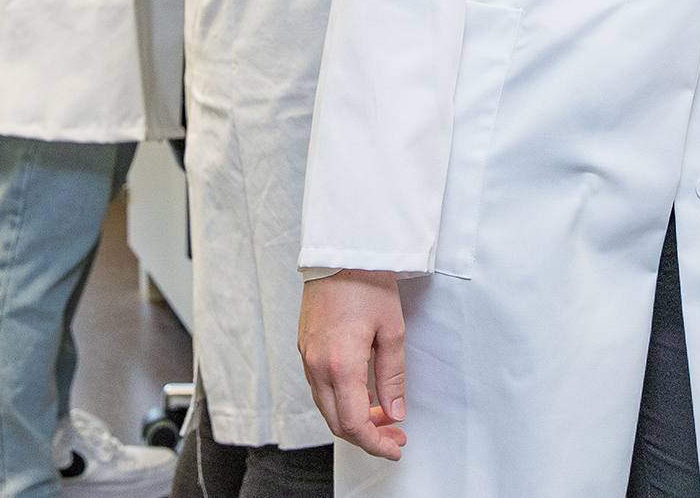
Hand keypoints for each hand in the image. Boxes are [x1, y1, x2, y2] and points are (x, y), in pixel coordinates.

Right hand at [299, 270, 407, 459]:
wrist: (340, 251)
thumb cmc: (367, 282)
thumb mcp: (392, 331)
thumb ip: (392, 377)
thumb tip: (394, 411)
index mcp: (340, 364)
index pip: (354, 423)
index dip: (376, 443)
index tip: (394, 447)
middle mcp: (317, 365)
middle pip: (337, 422)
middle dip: (367, 435)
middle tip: (394, 434)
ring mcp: (307, 356)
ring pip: (326, 406)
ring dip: (353, 417)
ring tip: (383, 414)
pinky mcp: (305, 347)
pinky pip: (320, 387)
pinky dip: (340, 399)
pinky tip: (362, 393)